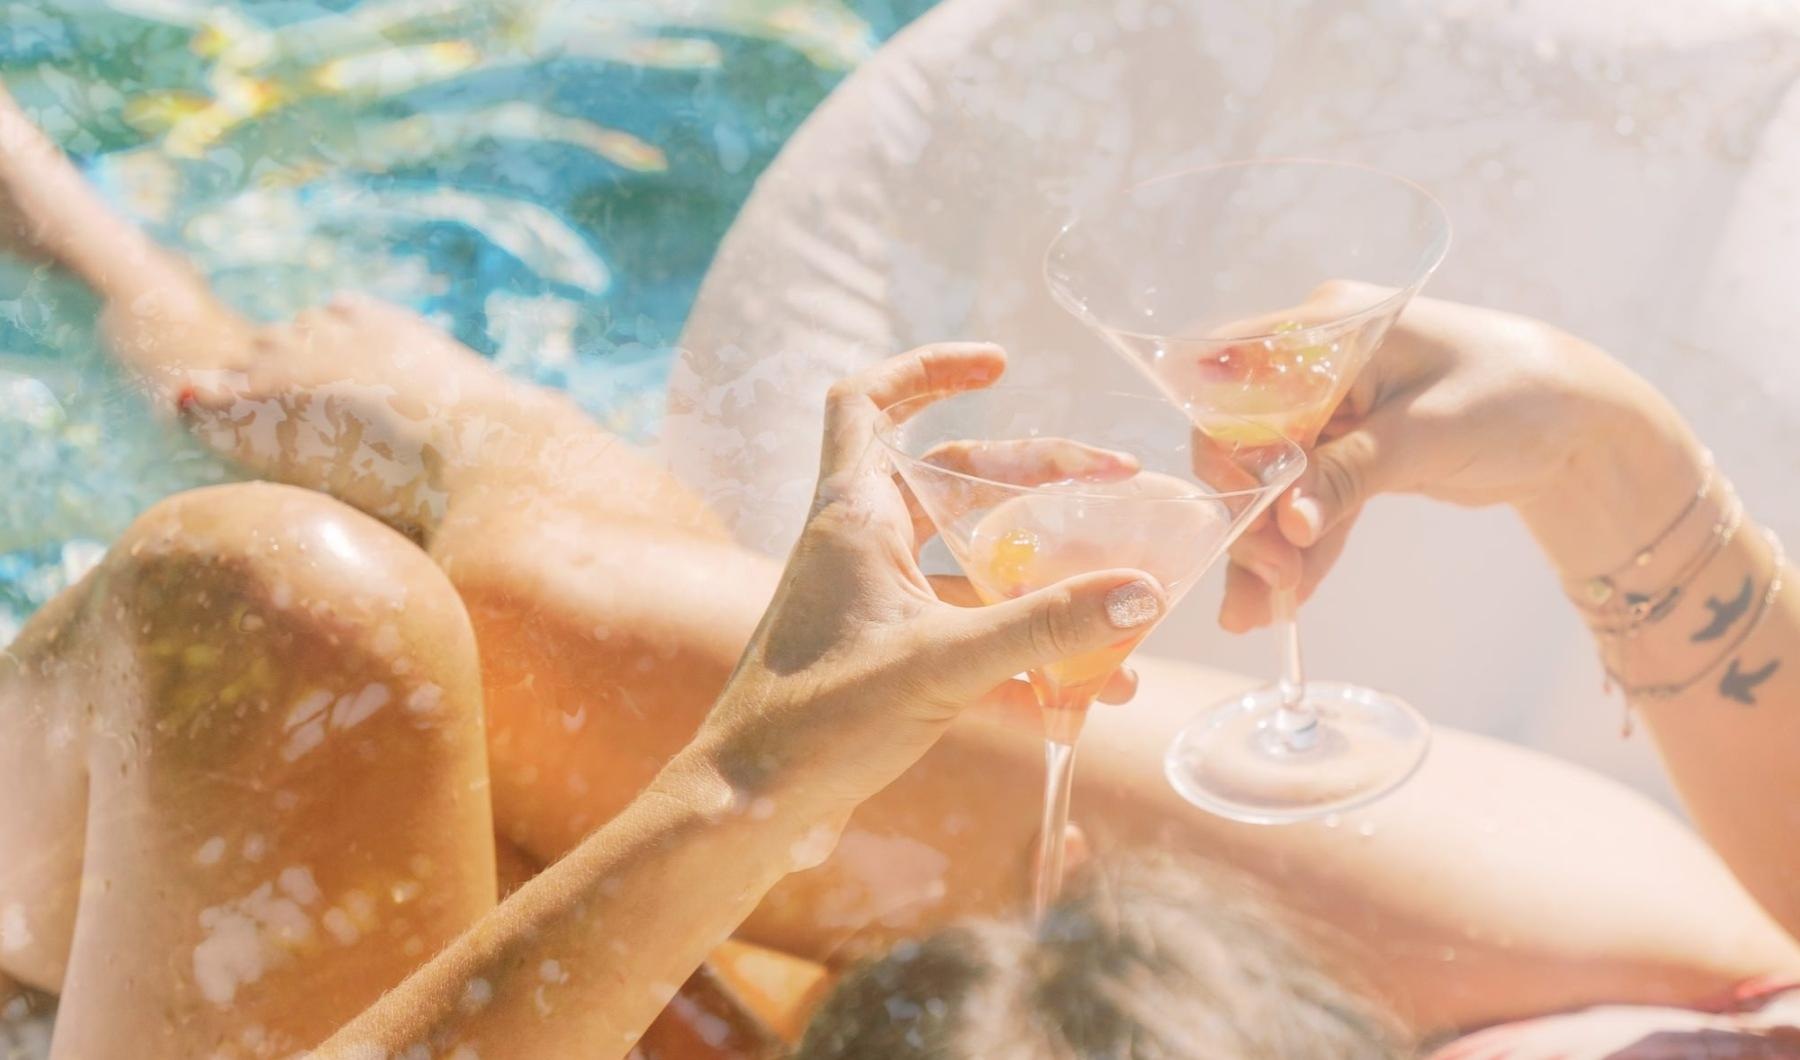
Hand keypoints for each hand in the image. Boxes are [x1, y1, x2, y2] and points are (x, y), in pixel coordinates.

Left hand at [673, 343, 1166, 827]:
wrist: (750, 808)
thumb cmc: (818, 721)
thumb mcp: (945, 665)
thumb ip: (1046, 629)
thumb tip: (1144, 593)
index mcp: (851, 516)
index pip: (867, 401)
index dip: (926, 368)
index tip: (999, 367)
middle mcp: (859, 547)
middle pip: (952, 478)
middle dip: (1035, 476)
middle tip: (1113, 483)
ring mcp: (874, 605)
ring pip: (970, 560)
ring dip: (1043, 572)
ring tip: (1126, 592)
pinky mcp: (889, 661)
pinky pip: (971, 635)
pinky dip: (1028, 652)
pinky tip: (1095, 692)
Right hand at [1220, 283, 1687, 629]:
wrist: (1586, 425)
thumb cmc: (1520, 397)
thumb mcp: (1431, 434)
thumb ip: (1350, 473)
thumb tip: (1285, 523)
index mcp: (1333, 328)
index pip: (1238, 378)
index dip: (1224, 444)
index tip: (1241, 510)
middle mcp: (1321, 363)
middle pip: (1248, 440)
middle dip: (1249, 513)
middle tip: (1270, 580)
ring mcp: (1335, 410)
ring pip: (1275, 482)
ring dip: (1265, 547)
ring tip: (1256, 615)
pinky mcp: (1352, 452)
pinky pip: (1311, 503)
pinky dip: (1300, 549)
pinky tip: (1283, 602)